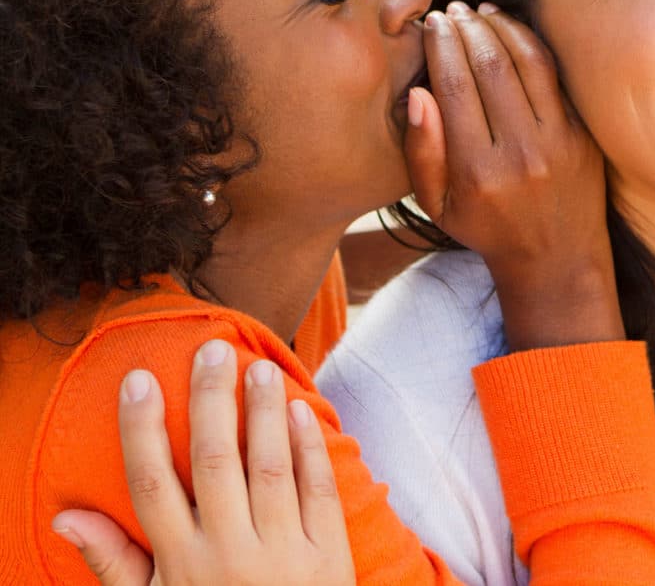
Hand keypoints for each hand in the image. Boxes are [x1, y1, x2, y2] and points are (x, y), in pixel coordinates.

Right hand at [52, 339, 354, 584]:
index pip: (152, 484)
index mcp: (181, 564)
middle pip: (216, 462)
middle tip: (212, 349)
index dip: (143, 429)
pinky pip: (319, 492)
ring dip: (264, 414)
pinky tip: (300, 412)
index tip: (138, 380)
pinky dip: (310, 450)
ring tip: (260, 368)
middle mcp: (228, 555)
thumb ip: (115, 562)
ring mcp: (282, 555)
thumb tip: (66, 517)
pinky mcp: (329, 558)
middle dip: (211, 401)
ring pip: (270, 468)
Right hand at [405, 1, 623, 349]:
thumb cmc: (486, 228)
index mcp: (477, 172)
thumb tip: (417, 94)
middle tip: (452, 9)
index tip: (431, 23)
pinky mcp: (581, 135)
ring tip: (479, 12)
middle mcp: (520, 154)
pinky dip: (530, 44)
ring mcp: (557, 142)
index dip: (442, 46)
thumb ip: (421, 151)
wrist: (556, 257)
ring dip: (500, 27)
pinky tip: (511, 28)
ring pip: (526, 63)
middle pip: (489, 67)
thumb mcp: (437, 204)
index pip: (455, 88)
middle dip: (467, 29)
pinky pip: (553, 76)